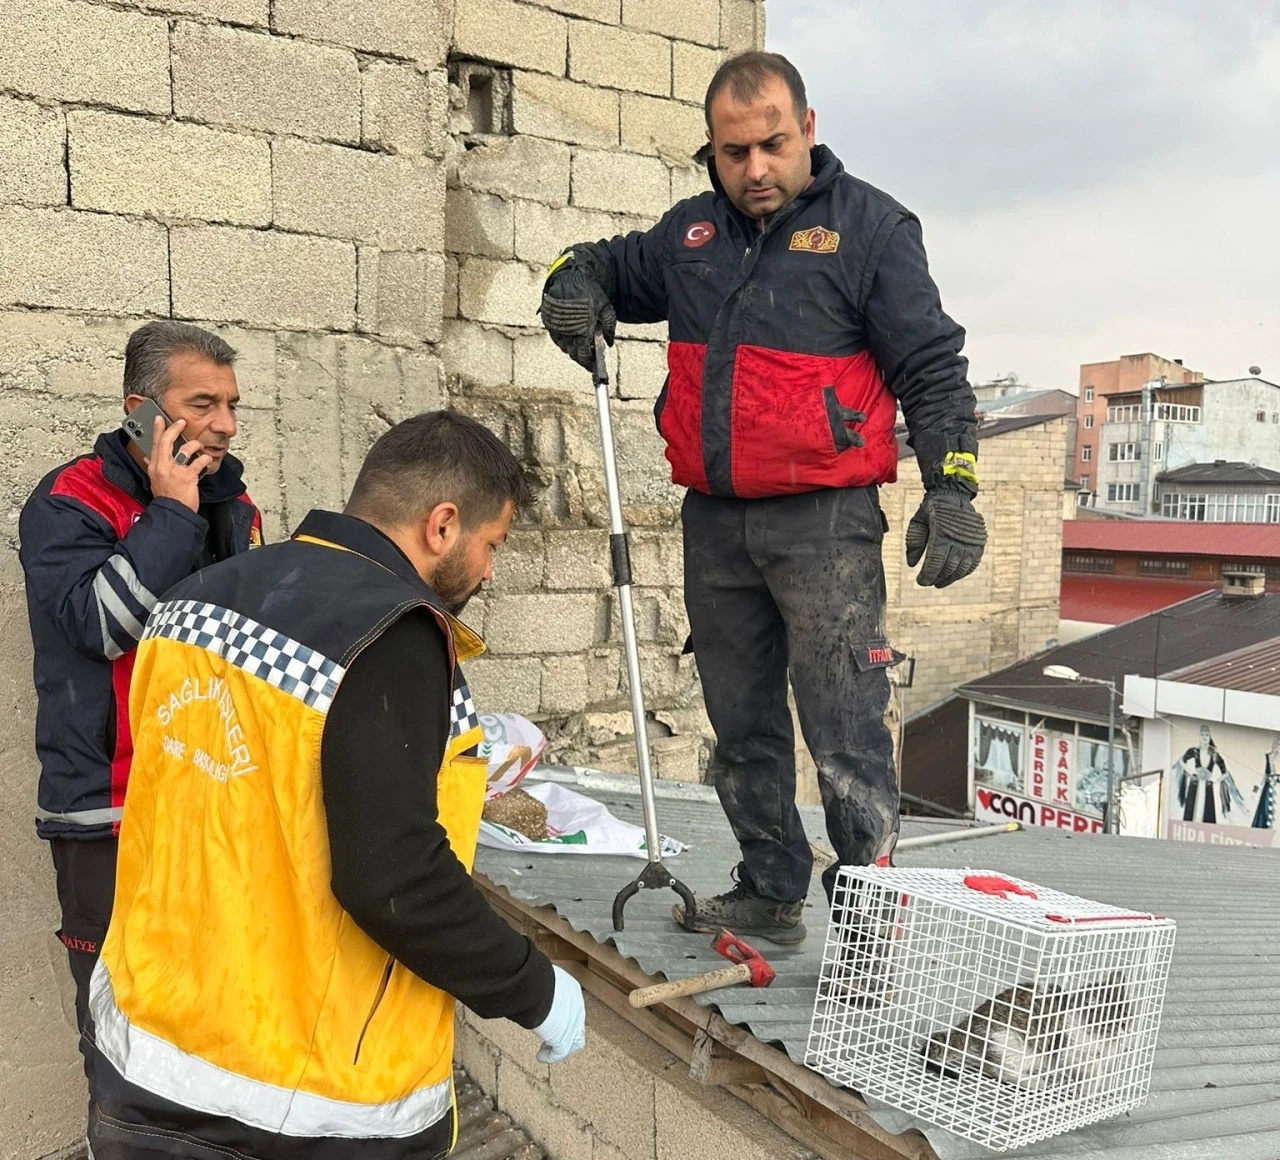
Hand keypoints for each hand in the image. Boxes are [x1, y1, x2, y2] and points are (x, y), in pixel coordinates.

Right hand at [146, 417, 210, 513]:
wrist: (173, 512)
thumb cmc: (167, 498)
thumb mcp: (154, 481)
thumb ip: (152, 467)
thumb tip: (148, 458)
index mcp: (154, 466)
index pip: (154, 444)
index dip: (156, 429)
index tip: (159, 419)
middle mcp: (163, 466)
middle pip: (166, 440)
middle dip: (174, 428)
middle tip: (181, 422)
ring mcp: (175, 471)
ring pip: (185, 448)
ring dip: (195, 445)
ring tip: (199, 446)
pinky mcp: (188, 476)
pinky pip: (199, 461)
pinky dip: (205, 459)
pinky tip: (207, 460)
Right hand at [532, 965, 585, 1063]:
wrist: (536, 988)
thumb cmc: (534, 978)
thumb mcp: (541, 978)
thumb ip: (541, 985)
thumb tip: (527, 985)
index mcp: (573, 990)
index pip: (572, 1007)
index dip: (562, 1016)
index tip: (550, 1020)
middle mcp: (577, 1008)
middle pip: (576, 1025)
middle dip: (564, 1033)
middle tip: (550, 1037)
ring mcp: (573, 1025)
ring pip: (573, 1042)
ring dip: (560, 1047)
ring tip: (546, 1050)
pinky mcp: (564, 1039)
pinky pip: (560, 1053)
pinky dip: (550, 1056)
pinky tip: (540, 1057)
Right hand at [539, 254, 615, 370]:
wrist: (570, 276)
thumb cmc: (589, 292)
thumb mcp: (606, 308)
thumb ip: (609, 327)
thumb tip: (609, 343)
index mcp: (582, 330)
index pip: (583, 356)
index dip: (587, 364)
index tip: (592, 366)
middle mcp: (567, 332)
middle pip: (572, 354)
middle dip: (581, 357)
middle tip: (588, 355)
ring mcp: (556, 327)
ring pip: (563, 347)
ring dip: (572, 349)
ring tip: (580, 344)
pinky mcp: (549, 322)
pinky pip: (556, 338)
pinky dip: (563, 340)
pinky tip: (571, 336)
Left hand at [904, 487, 986, 587]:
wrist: (954, 495)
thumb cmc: (932, 510)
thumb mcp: (917, 521)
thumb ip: (913, 542)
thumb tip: (912, 565)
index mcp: (941, 533)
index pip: (935, 562)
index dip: (927, 576)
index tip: (920, 582)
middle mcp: (958, 538)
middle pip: (948, 567)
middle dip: (937, 578)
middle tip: (929, 582)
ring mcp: (971, 541)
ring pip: (961, 568)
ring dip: (950, 578)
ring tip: (939, 582)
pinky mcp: (979, 543)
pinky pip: (973, 563)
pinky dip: (963, 572)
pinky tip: (953, 575)